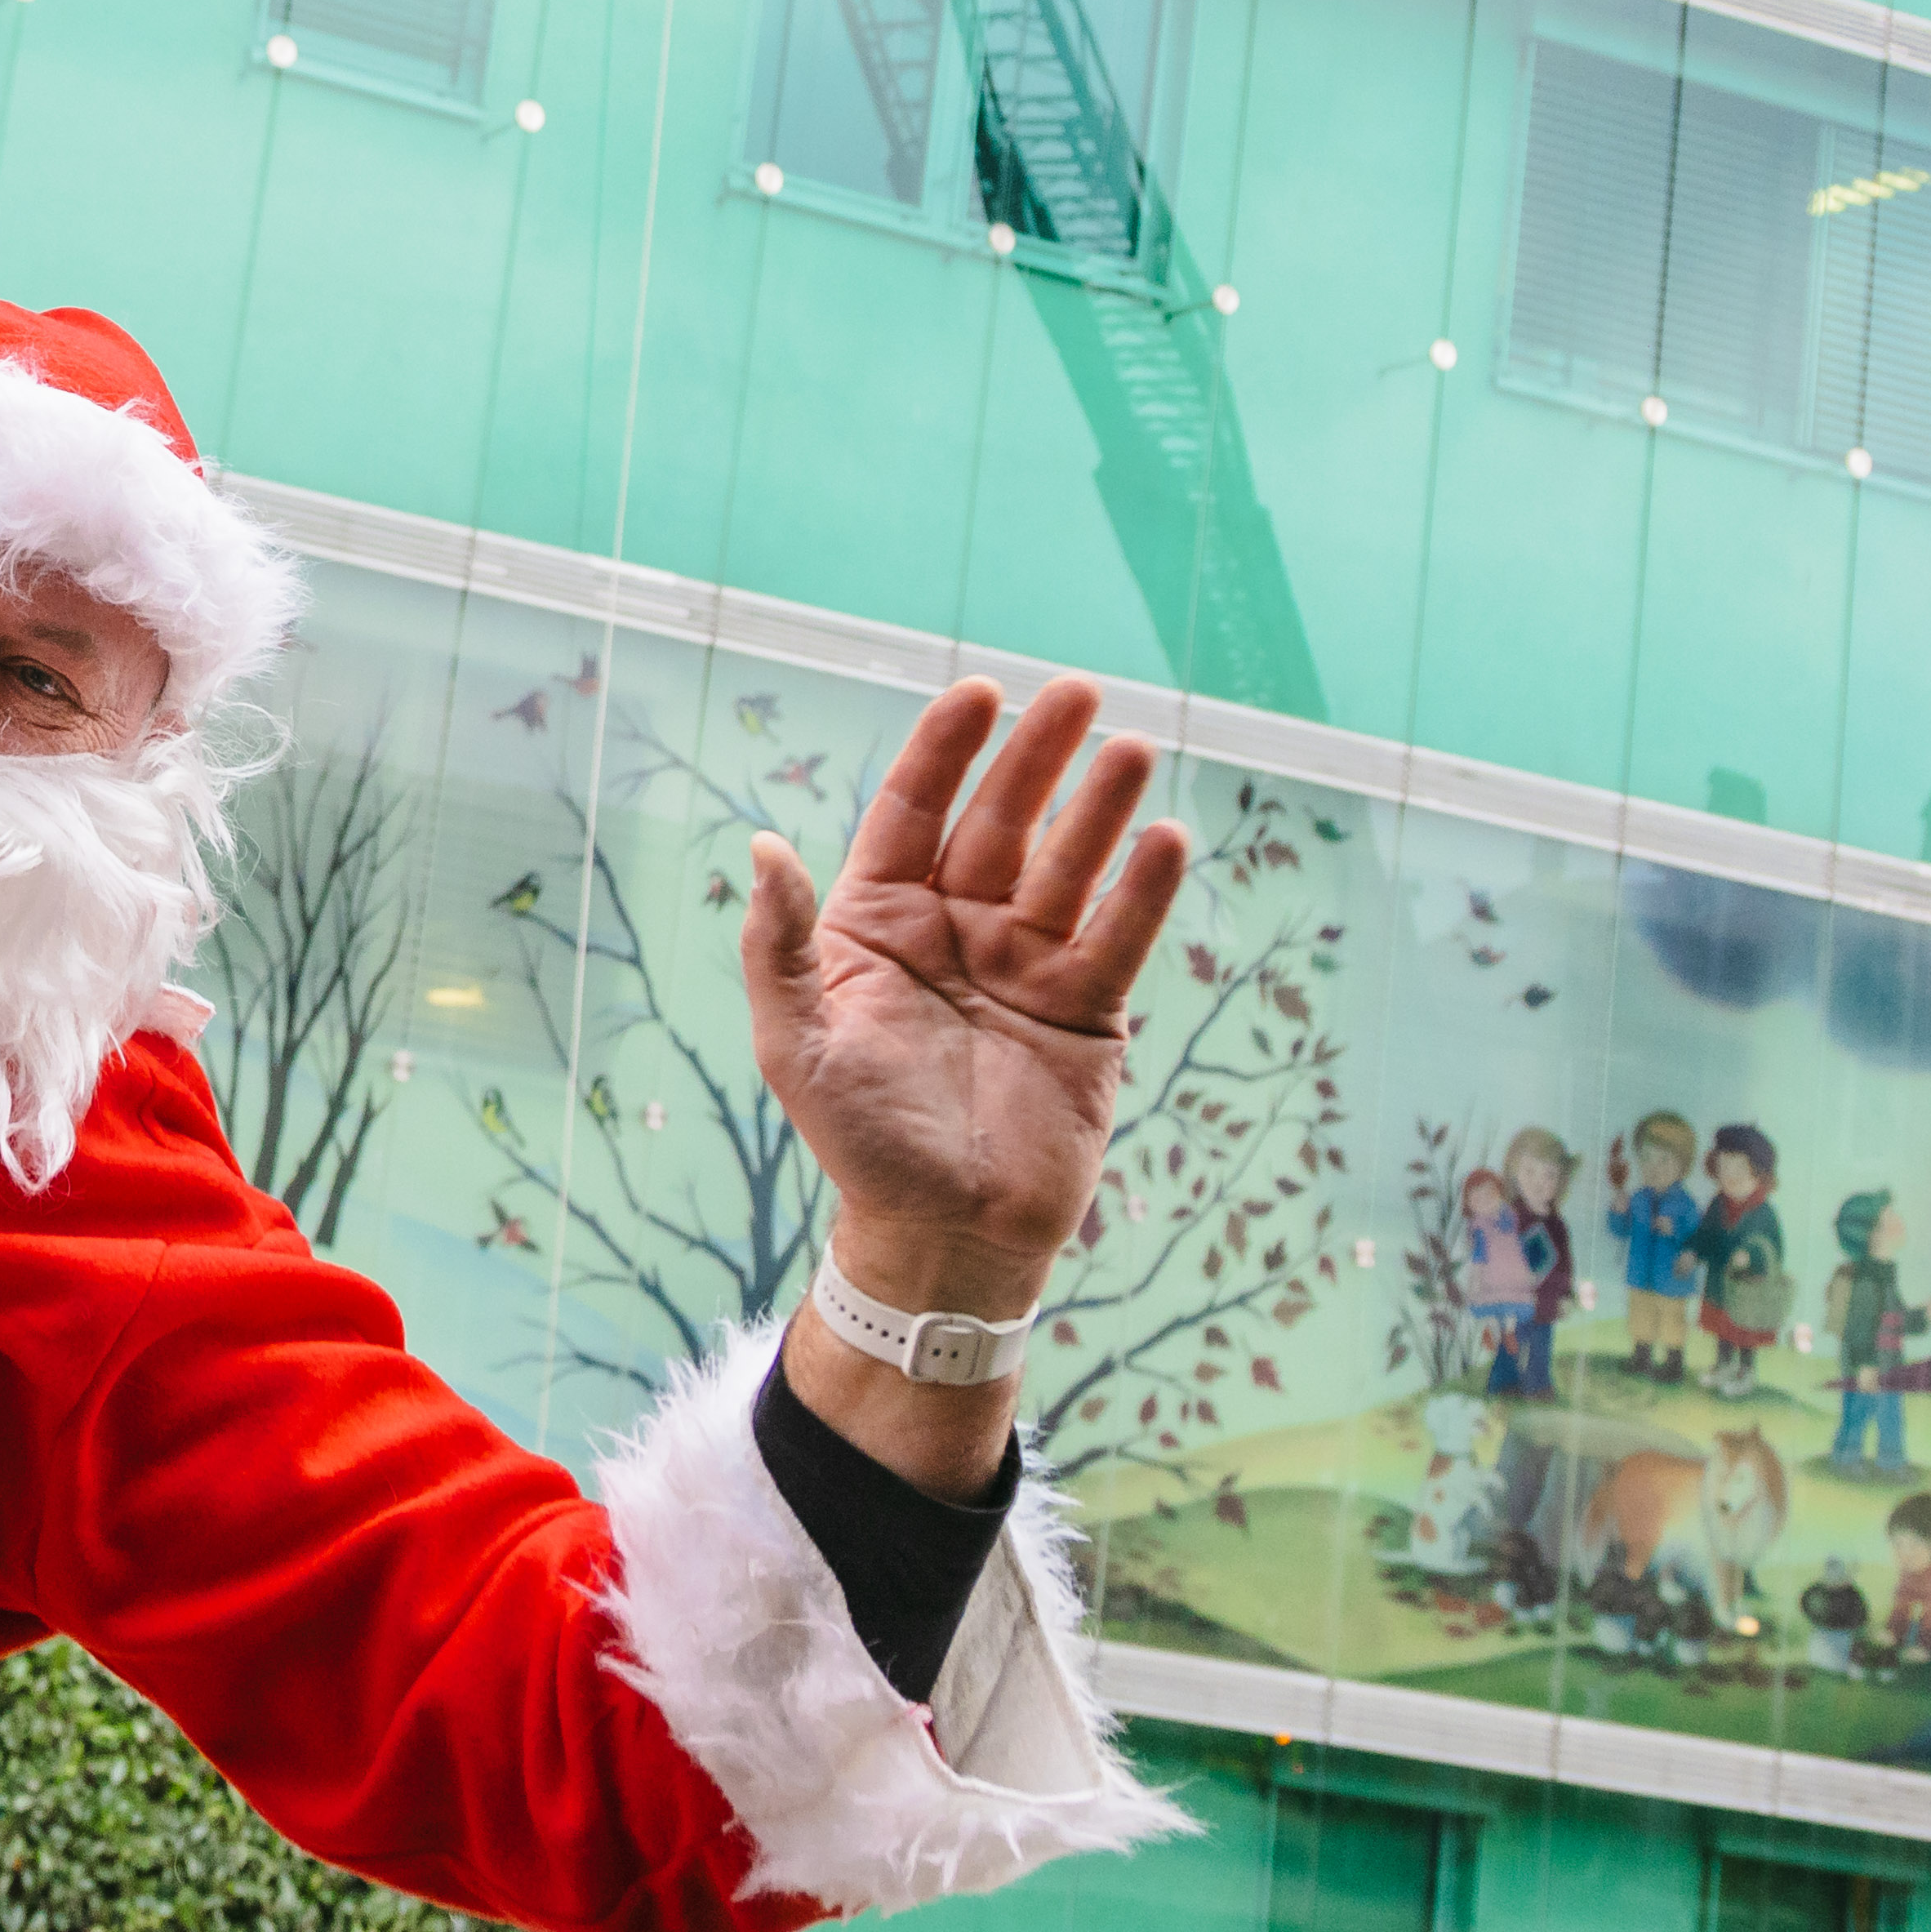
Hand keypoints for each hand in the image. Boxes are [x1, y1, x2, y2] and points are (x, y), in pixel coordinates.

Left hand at [741, 676, 1182, 1498]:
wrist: (941, 1237)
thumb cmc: (859, 1141)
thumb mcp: (798, 1043)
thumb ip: (781, 944)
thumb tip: (764, 844)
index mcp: (878, 922)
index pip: (913, 810)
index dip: (945, 750)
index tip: (980, 693)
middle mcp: (957, 928)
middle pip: (1001, 821)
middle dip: (1038, 757)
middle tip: (1080, 694)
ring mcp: (1025, 964)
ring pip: (1067, 867)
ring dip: (1101, 809)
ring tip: (1132, 752)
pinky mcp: (1086, 1011)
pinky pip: (1116, 937)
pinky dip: (1142, 892)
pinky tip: (1166, 840)